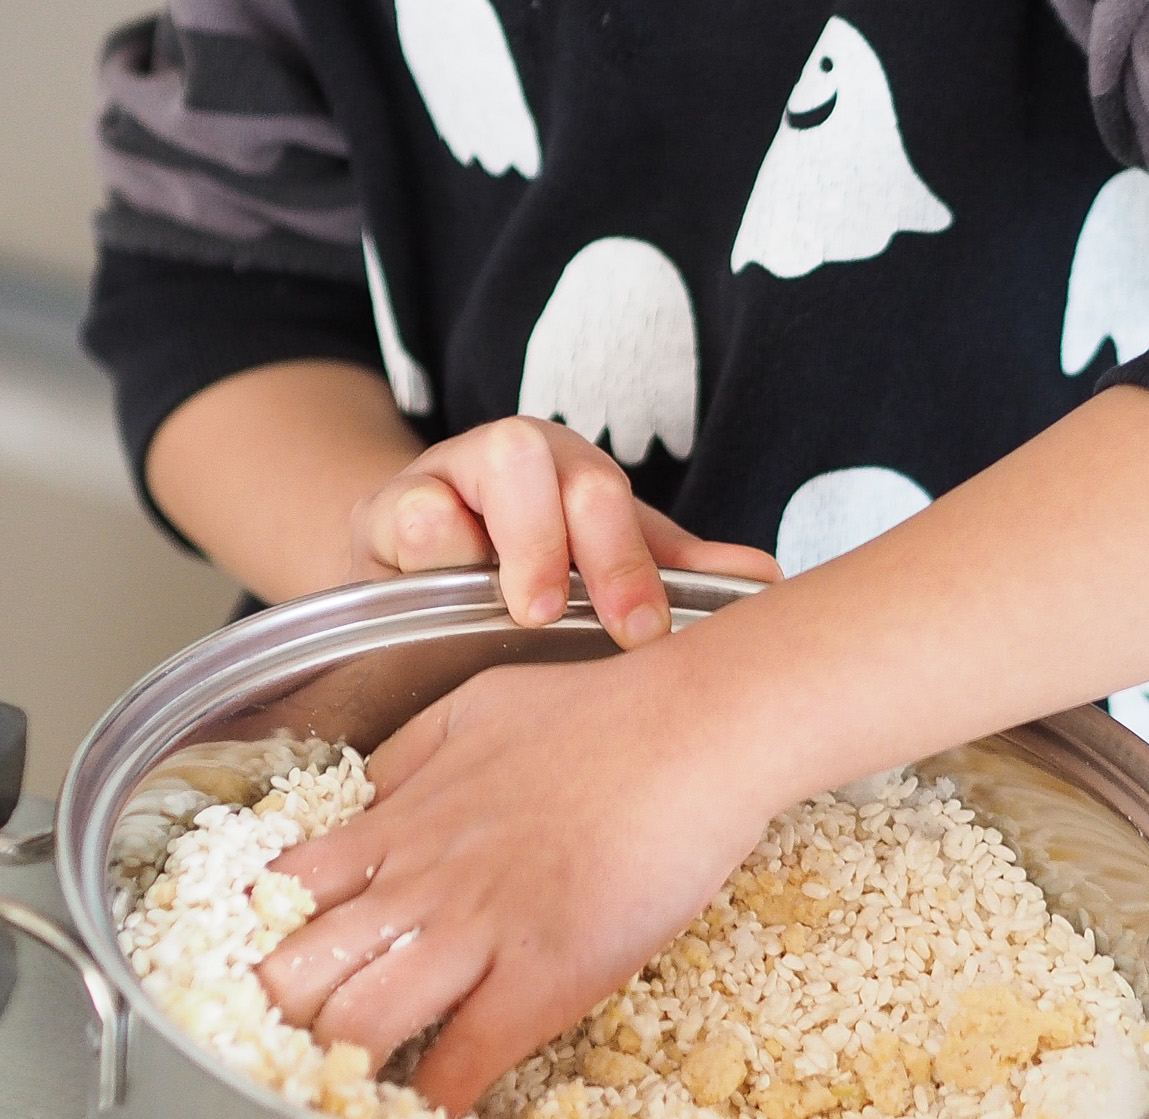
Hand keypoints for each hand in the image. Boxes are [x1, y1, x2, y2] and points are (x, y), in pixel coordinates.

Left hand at [253, 649, 770, 1115]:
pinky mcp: (541, 977)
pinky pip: (460, 1063)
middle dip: (275, 1024)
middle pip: (294, 973)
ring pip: (356, 1025)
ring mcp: (475, 932)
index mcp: (395, 822)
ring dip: (339, 1070)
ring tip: (343, 1094)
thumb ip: (405, 759)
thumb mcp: (471, 709)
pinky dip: (434, 1101)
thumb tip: (358, 798)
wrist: (696, 732)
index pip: (279, 897)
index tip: (262, 980)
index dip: (258, 946)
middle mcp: (416, 882)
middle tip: (286, 1054)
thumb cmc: (603, 715)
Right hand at [349, 416, 776, 647]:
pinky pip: (401, 512)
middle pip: (537, 460)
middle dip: (562, 540)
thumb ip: (674, 572)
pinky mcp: (381, 510)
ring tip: (517, 605)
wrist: (422, 573)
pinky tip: (440, 593)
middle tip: (562, 613)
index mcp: (571, 472)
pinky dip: (424, 549)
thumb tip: (767, 578)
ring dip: (500, 538)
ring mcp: (441, 477)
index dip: (625, 559)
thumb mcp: (603, 570)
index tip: (642, 629)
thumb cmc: (527, 573)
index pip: (604, 494)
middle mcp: (510, 459)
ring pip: (472, 469)